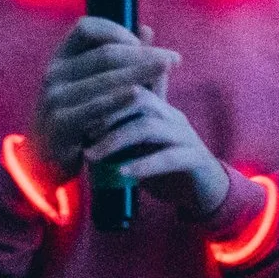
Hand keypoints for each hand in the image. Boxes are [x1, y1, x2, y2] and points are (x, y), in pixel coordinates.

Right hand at [31, 15, 179, 179]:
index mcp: (61, 58)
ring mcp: (55, 98)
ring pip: (104, 78)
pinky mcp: (61, 123)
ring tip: (166, 68)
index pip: (86, 28)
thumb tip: (147, 30)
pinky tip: (141, 94)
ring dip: (140, 71)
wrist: (45, 162)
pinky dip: (119, 99)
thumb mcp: (95, 86)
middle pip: (105, 53)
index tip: (144, 43)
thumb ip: (121, 60)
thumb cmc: (79, 119)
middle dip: (143, 53)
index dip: (117, 30)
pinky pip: (95, 107)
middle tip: (173, 58)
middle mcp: (55, 73)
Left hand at [82, 83, 231, 216]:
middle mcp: (172, 117)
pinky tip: (122, 173)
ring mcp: (185, 137)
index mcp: (158, 108)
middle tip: (80, 131)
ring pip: (149, 127)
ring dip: (116, 140)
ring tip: (92, 156)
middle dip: (106, 114)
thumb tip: (79, 121)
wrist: (203, 192)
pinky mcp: (196, 160)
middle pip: (139, 99)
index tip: (74, 110)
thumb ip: (116, 129)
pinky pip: (169, 157)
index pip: (130, 86)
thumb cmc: (164, 166)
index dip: (102, 94)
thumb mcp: (138, 143)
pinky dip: (143, 165)